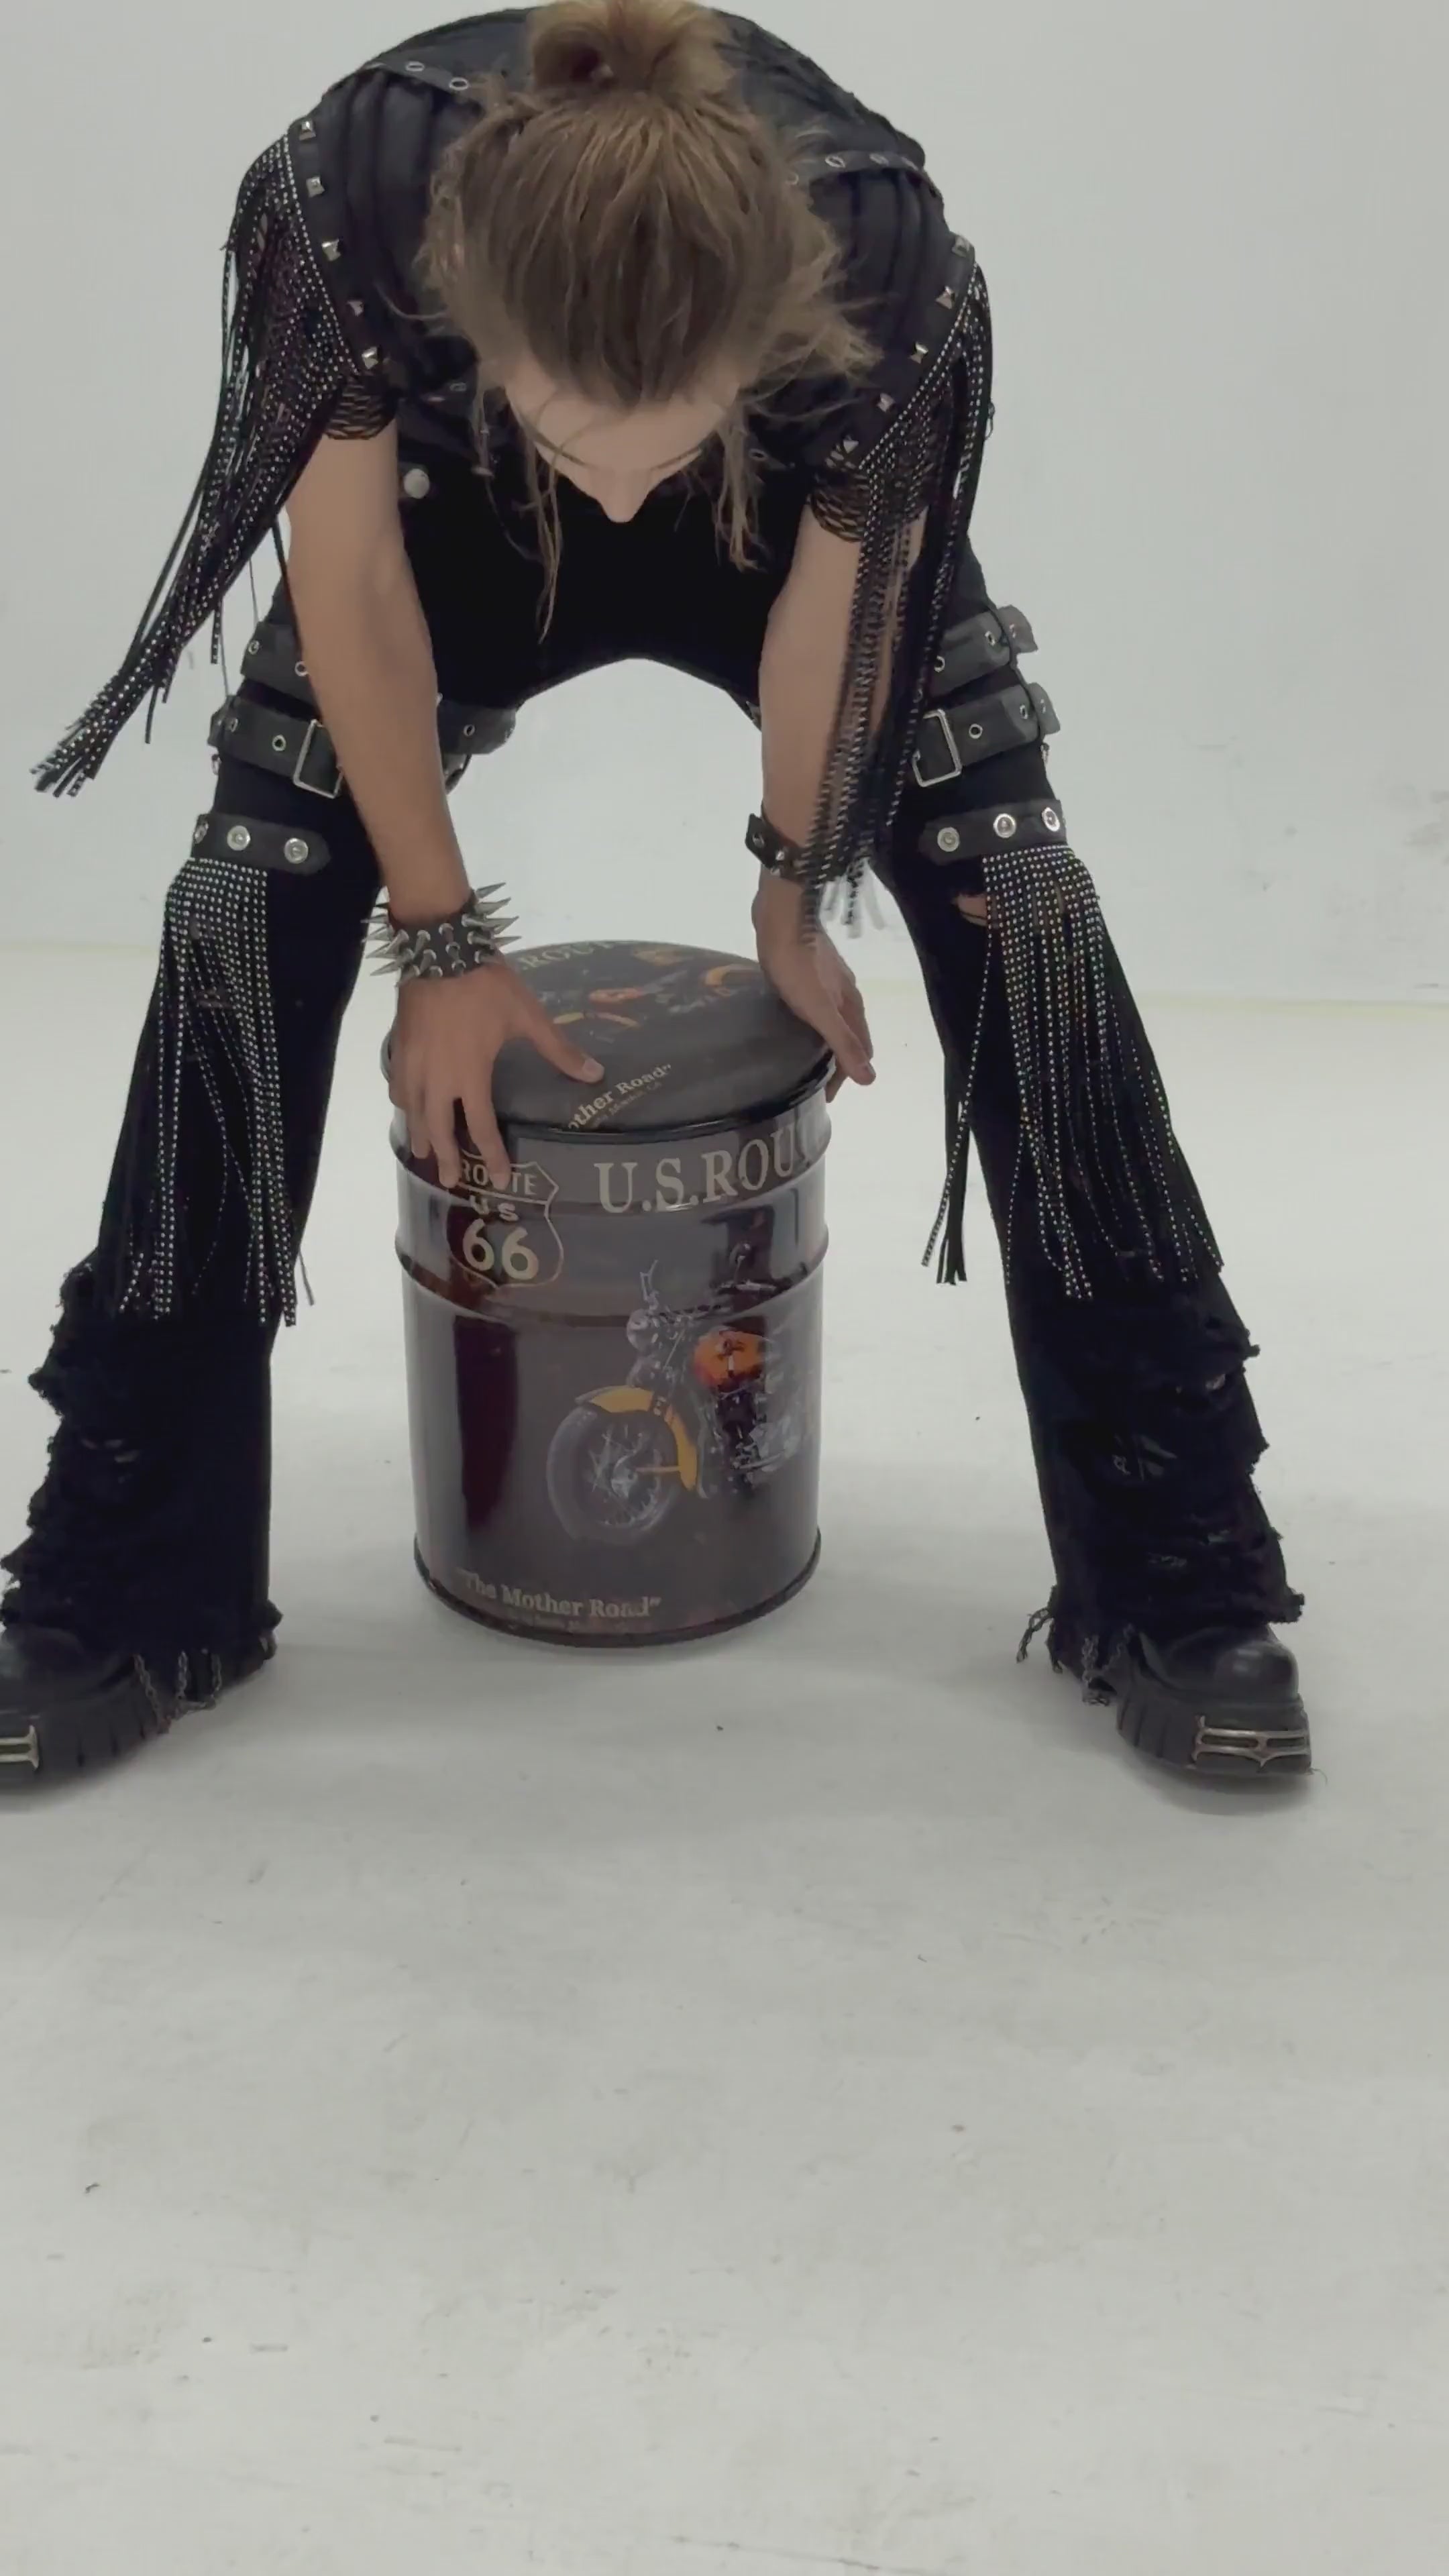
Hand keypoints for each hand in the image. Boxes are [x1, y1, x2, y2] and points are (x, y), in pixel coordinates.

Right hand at [389, 964, 602, 1189]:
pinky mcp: (399, 1047)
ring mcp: (414, 1065)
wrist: (440, 950)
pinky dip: (402, 1101)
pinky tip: (405, 1105)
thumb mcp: (528, 1016)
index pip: (481, 1128)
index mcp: (471, 1077)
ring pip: (412, 1111)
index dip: (492, 1156)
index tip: (500, 1180)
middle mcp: (438, 1080)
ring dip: (420, 1134)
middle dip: (446, 1158)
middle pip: (438, 1130)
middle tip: (449, 1181)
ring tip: (423, 1151)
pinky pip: (397, 1085)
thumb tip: (596, 1075)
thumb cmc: (486, 986)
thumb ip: (558, 1050)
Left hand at [752, 873, 874, 1102]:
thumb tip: (870, 1080)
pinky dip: (811, 1021)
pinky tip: (792, 1021)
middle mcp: (847, 995)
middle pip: (850, 1036)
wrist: (782, 914)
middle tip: (812, 1083)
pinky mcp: (810, 968)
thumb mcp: (820, 1009)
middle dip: (838, 1062)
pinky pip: (816, 1004)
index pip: (860, 1051)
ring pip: (834, 1020)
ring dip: (825, 1042)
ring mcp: (829, 980)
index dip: (845, 1077)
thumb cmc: (797, 964)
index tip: (824, 1096)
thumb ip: (843, 1042)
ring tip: (802, 1058)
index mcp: (852, 1006)